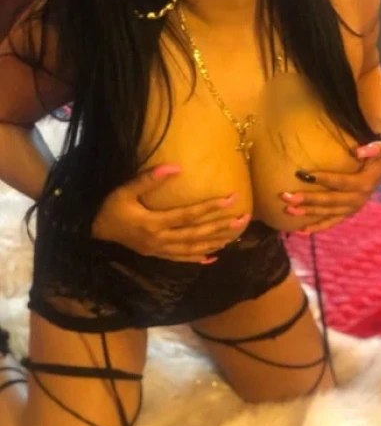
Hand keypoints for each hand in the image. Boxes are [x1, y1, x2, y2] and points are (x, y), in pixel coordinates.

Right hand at [93, 165, 249, 262]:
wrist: (92, 232)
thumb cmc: (109, 208)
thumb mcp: (125, 190)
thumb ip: (148, 179)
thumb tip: (175, 166)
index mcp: (153, 223)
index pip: (188, 216)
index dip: (210, 208)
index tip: (231, 199)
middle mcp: (160, 240)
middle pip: (196, 235)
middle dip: (221, 227)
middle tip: (243, 218)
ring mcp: (159, 251)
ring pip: (193, 249)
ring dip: (216, 242)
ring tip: (236, 235)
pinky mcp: (156, 256)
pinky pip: (181, 259)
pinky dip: (199, 259)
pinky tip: (214, 257)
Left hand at [281, 140, 380, 234]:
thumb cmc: (378, 156)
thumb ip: (374, 149)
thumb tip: (357, 151)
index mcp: (365, 183)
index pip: (341, 182)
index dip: (323, 179)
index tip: (302, 174)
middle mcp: (358, 199)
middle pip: (330, 200)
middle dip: (307, 199)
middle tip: (286, 196)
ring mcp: (351, 209)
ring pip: (327, 212)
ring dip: (307, 212)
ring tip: (288, 209)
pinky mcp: (346, 213)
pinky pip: (331, 222)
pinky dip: (316, 227)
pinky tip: (300, 231)